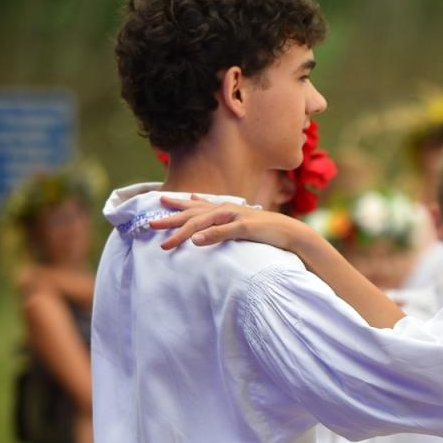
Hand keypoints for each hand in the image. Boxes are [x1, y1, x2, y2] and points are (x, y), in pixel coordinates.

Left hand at [152, 195, 310, 253]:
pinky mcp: (247, 228)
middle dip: (171, 218)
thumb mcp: (240, 225)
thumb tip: (202, 230)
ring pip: (204, 223)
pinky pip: (225, 232)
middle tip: (151, 224)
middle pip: (194, 214)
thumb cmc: (266, 231)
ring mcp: (237, 218)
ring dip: (184, 232)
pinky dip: (211, 235)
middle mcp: (227, 209)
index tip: (159, 200)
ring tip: (167, 242)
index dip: (178, 203)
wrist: (291, 233)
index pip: (197, 205)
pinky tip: (197, 242)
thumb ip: (222, 225)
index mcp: (225, 209)